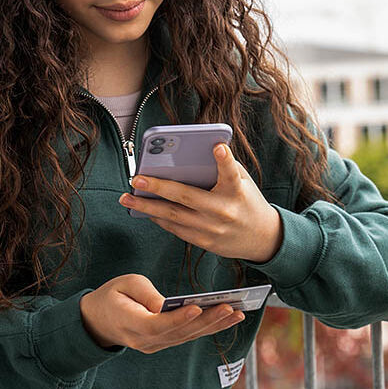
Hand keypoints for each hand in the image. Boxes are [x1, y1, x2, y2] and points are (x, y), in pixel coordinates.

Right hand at [80, 274, 244, 351]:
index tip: (197, 307)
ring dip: (214, 325)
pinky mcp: (165, 343)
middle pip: (179, 333)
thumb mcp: (123, 285)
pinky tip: (228, 318)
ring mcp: (156, 345)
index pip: (157, 325)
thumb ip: (143, 293)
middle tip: (230, 308)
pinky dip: (208, 327)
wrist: (99, 322)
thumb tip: (163, 304)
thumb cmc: (113, 297)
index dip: (178, 319)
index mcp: (131, 324)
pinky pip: (188, 336)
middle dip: (206, 321)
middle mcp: (145, 341)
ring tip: (237, 313)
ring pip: (188, 337)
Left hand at [119, 143, 283, 263]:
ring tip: (126, 197)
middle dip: (158, 188)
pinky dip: (157, 217)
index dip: (224, 160)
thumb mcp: (243, 182)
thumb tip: (192, 154)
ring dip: (147, 206)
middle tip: (136, 179)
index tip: (217, 147)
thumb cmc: (247, 202)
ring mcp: (211, 228)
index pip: (231, 173)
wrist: (260, 238)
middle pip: (186, 197)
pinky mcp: (203, 241)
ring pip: (173, 216)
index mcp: (237, 191)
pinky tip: (143, 209)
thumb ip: (223, 168)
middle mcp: (223, 211)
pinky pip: (175, 228)